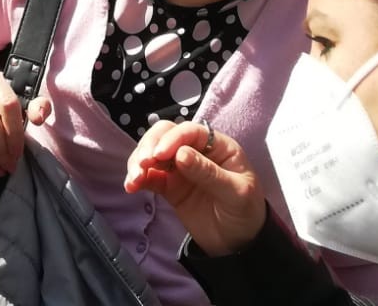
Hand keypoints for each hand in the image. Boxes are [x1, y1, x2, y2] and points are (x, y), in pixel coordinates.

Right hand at [124, 120, 267, 256]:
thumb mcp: (236, 193)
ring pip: (153, 153)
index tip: (159, 154)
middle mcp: (196, 152)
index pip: (191, 132)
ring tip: (134, 178)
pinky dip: (138, 178)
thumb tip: (180, 154)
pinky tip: (132, 186)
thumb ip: (209, 173)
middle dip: (150, 146)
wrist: (239, 244)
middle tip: (143, 164)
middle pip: (166, 135)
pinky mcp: (169, 186)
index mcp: (218, 146)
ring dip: (139, 161)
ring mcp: (180, 168)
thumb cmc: (246, 212)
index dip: (173, 138)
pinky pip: (150, 176)